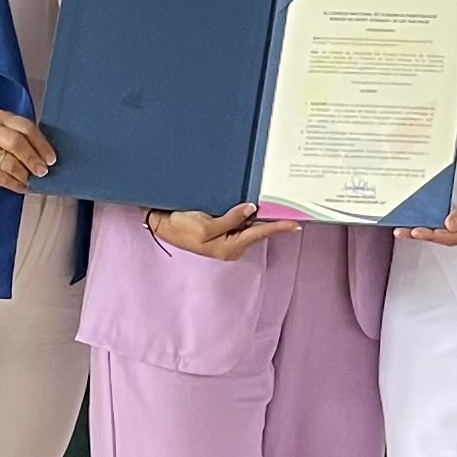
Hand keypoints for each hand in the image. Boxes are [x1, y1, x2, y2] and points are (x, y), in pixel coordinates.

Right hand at [0, 111, 52, 198]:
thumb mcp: (3, 132)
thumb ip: (23, 138)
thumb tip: (47, 157)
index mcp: (1, 118)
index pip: (25, 127)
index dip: (41, 144)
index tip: (51, 159)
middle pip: (16, 142)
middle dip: (32, 158)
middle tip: (43, 171)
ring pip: (7, 162)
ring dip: (23, 174)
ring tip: (31, 180)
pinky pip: (0, 177)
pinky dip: (14, 184)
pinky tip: (22, 187)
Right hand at [151, 203, 297, 262]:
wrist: (162, 225)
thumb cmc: (181, 227)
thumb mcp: (206, 225)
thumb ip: (231, 218)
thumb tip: (251, 209)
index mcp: (229, 248)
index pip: (259, 234)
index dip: (278, 228)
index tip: (295, 224)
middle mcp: (231, 247)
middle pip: (258, 232)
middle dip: (273, 222)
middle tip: (291, 210)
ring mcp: (227, 241)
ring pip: (250, 227)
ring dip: (262, 219)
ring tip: (277, 208)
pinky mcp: (222, 233)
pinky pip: (241, 225)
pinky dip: (249, 217)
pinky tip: (255, 209)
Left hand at [400, 165, 456, 247]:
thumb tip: (448, 225)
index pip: (449, 237)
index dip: (429, 235)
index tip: (413, 231)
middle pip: (448, 239)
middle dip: (425, 236)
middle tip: (403, 232)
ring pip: (452, 236)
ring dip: (433, 233)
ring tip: (412, 229)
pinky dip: (444, 228)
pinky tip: (433, 224)